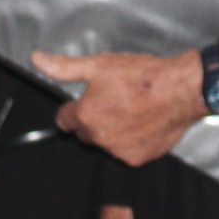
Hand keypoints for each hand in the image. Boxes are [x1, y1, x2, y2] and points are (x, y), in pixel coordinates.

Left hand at [36, 49, 207, 166]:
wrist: (180, 90)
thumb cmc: (142, 77)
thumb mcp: (99, 64)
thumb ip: (64, 67)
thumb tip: (37, 60)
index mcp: (85, 115)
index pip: (64, 120)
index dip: (75, 107)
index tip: (88, 100)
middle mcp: (98, 137)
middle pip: (86, 132)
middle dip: (95, 119)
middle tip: (114, 100)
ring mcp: (118, 151)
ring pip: (106, 142)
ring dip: (113, 130)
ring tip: (132, 109)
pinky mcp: (137, 158)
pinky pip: (127, 151)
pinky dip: (132, 140)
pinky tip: (143, 122)